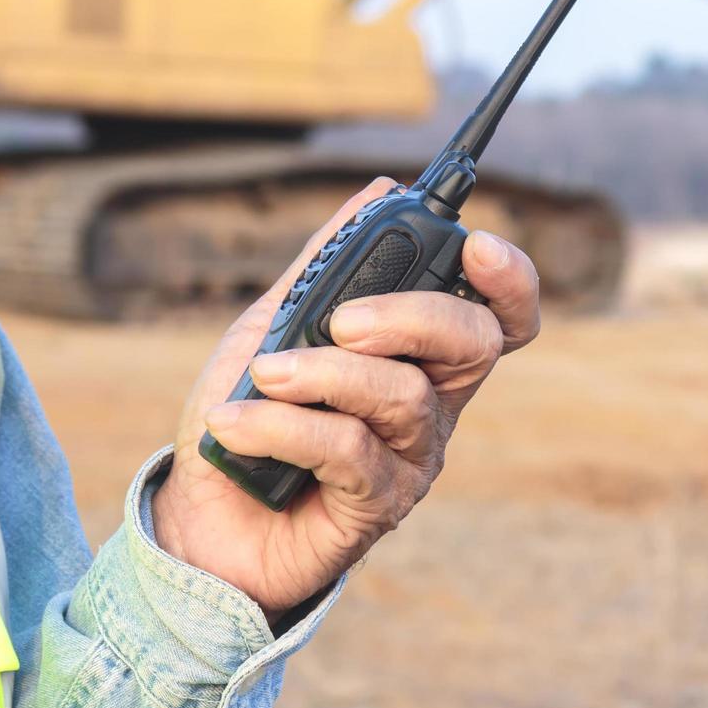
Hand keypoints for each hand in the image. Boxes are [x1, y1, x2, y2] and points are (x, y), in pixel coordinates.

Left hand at [151, 178, 540, 617]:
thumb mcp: (275, 324)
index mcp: (422, 354)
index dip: (508, 279)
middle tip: (343, 320)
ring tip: (264, 374)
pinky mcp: (378, 505)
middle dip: (413, 315)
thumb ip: (326, 265)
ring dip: (324, 374)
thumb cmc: (248, 416)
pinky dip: (284, 425)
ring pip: (402, 394)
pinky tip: (234, 423)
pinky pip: (349, 449)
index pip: (498, 313)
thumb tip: (381, 187)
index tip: (475, 245)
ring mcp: (411, 456)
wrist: (199, 519)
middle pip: (475, 343)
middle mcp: (434, 403)